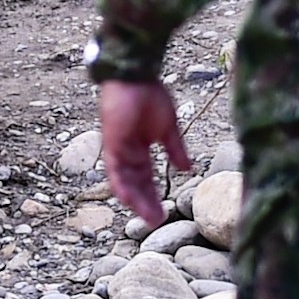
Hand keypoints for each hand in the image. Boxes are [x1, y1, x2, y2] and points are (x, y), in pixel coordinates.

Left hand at [98, 78, 190, 229]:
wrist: (136, 77)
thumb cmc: (150, 96)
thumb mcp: (168, 128)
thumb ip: (175, 149)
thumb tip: (187, 170)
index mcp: (140, 150)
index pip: (146, 179)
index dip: (154, 196)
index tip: (165, 212)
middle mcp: (127, 154)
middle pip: (136, 185)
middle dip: (147, 204)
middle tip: (158, 221)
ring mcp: (118, 150)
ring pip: (125, 183)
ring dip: (137, 201)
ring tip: (150, 218)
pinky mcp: (111, 145)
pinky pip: (114, 171)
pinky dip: (121, 186)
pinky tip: (129, 201)